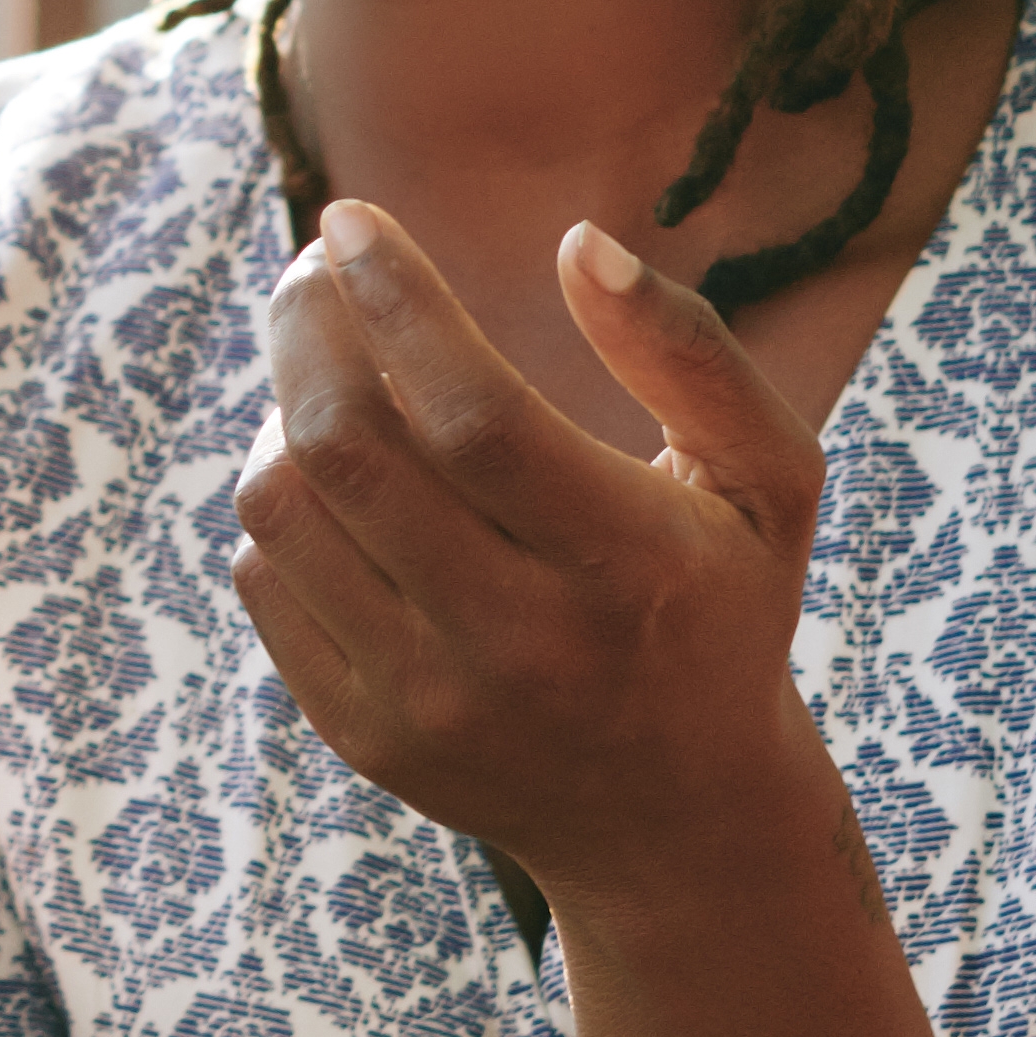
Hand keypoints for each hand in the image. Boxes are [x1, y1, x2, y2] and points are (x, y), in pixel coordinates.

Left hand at [224, 205, 831, 898]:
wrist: (676, 817)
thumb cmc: (723, 606)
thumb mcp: (768, 480)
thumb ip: (690, 354)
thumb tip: (578, 243)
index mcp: (629, 566)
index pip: (473, 414)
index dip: (397, 301)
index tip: (352, 219)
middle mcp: (521, 644)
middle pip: (350, 452)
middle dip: (307, 329)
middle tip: (317, 269)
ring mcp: (428, 701)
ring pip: (285, 510)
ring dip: (289, 410)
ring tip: (338, 374)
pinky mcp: (364, 735)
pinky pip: (267, 580)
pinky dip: (286, 502)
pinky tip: (342, 479)